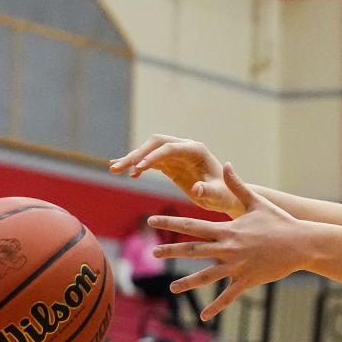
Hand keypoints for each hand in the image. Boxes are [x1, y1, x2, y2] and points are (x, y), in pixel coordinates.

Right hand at [109, 135, 244, 217]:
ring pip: (150, 151)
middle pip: (155, 144)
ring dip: (132, 159)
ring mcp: (177, 155)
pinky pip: (151, 162)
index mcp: (196, 150)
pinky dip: (138, 166)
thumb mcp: (218, 196)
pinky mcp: (172, 165)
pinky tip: (127, 174)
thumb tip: (197, 189)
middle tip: (118, 168)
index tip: (139, 168)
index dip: (153, 156)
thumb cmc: (225, 195)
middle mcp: (185, 148)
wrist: (227, 197)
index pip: (169, 148)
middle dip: (136, 154)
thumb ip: (208, 191)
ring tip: (113, 169)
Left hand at [148, 163, 308, 320]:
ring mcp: (237, 266)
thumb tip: (227, 165)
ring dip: (188, 282)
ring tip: (172, 288)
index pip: (192, 225)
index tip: (152, 220)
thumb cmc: (279, 221)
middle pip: (193, 250)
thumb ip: (237, 186)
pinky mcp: (247, 280)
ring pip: (207, 276)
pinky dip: (216, 307)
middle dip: (172, 250)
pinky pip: (228, 296)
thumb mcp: (257, 201)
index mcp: (227, 229)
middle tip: (153, 252)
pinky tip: (204, 317)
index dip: (170, 222)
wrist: (300, 243)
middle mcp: (228, 248)